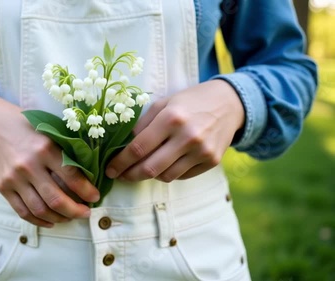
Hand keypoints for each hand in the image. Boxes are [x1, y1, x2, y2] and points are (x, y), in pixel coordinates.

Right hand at [0, 95, 99, 227]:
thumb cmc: (24, 125)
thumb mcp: (47, 131)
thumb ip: (63, 151)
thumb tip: (87, 176)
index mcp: (45, 148)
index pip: (72, 176)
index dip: (87, 191)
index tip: (95, 197)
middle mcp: (29, 165)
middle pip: (56, 199)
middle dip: (76, 211)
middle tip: (86, 213)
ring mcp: (14, 178)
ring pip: (40, 209)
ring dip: (59, 218)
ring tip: (70, 217)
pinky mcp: (2, 187)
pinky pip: (22, 211)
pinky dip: (39, 220)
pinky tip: (50, 221)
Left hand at [106, 80, 244, 181]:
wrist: (229, 103)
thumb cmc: (190, 102)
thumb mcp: (164, 103)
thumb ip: (142, 124)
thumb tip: (121, 147)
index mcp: (172, 118)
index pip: (139, 147)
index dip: (120, 162)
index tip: (110, 169)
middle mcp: (188, 136)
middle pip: (150, 168)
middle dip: (130, 175)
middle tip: (120, 175)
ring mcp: (202, 151)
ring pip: (165, 176)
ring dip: (149, 175)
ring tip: (142, 167)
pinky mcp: (212, 161)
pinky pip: (182, 176)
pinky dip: (169, 173)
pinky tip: (164, 164)